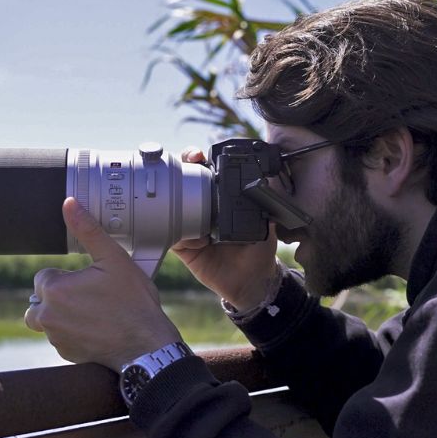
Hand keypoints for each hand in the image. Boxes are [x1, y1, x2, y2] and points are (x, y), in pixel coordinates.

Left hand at [25, 197, 181, 369]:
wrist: (147, 345)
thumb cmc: (134, 302)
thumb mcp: (115, 259)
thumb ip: (88, 230)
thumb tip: (70, 203)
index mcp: (54, 290)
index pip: (44, 276)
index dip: (68, 277)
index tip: (90, 282)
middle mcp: (47, 316)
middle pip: (41, 298)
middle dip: (61, 295)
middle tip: (93, 297)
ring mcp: (55, 337)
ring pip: (48, 319)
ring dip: (63, 314)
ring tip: (94, 312)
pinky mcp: (64, 353)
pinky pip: (59, 338)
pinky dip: (72, 332)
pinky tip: (97, 328)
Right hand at [170, 147, 279, 310]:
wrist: (250, 282)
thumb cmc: (258, 250)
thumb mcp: (266, 223)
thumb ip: (264, 204)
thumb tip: (266, 185)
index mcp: (220, 199)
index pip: (204, 173)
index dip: (197, 160)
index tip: (198, 155)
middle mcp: (201, 208)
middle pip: (182, 183)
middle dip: (179, 170)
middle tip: (186, 165)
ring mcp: (189, 227)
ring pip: (170, 206)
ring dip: (171, 200)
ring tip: (183, 204)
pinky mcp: (182, 247)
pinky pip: (170, 235)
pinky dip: (175, 233)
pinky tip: (193, 238)